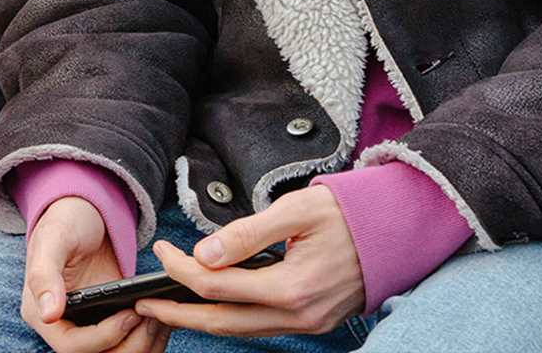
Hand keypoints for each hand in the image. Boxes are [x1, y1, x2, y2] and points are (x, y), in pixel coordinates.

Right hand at [23, 197, 167, 352]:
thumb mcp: (53, 239)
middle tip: (153, 316)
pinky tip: (161, 317)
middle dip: (130, 343)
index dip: (103, 337)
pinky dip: (149, 339)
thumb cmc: (66, 222)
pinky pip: (129, 346)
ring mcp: (88, 328)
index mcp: (40, 312)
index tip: (128, 313)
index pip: (71, 346)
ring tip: (160, 316)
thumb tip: (48, 314)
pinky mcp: (109, 325)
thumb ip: (45, 274)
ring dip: (143, 344)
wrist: (86, 217)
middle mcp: (63, 326)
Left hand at [136, 185, 362, 336]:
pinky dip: (230, 319)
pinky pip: (261, 327)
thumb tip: (204, 255)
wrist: (399, 229)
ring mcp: (308, 322)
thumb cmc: (349, 213)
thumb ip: (247, 234)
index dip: (181, 270)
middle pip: (223, 322)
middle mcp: (300, 314)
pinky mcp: (312, 321)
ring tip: (167, 307)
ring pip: (241, 330)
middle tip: (143, 302)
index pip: (218, 286)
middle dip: (178, 313)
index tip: (161, 251)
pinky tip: (210, 306)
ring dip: (201, 320)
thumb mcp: (295, 210)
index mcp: (293, 287)